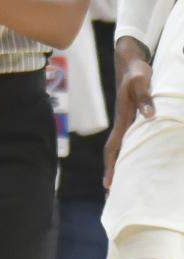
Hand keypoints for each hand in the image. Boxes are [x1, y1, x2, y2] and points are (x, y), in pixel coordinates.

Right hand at [103, 36, 153, 187]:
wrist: (131, 62)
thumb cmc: (136, 72)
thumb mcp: (141, 82)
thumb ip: (145, 98)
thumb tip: (149, 116)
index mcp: (122, 120)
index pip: (113, 148)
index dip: (111, 167)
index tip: (108, 185)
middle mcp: (122, 125)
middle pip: (115, 154)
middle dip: (112, 174)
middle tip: (112, 196)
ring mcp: (127, 123)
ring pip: (121, 149)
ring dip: (120, 167)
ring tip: (122, 186)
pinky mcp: (133, 119)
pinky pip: (129, 142)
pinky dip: (128, 154)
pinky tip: (135, 162)